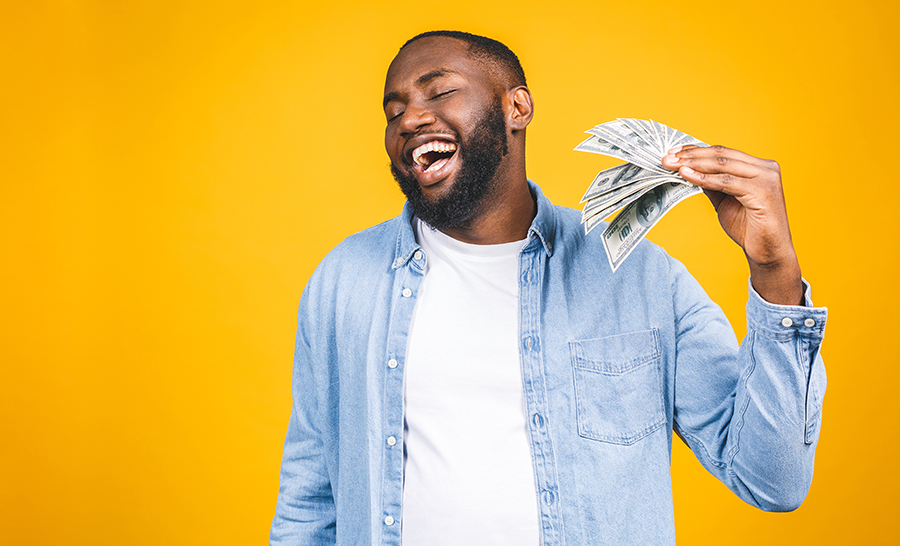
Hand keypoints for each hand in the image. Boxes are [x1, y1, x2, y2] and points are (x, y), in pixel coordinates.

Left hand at [661, 145, 802, 304]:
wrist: (767, 252)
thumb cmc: (749, 228)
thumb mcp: (724, 200)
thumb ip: (711, 184)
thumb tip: (688, 170)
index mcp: (759, 167)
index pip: (723, 152)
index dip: (697, 151)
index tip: (674, 152)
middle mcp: (766, 168)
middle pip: (721, 155)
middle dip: (691, 155)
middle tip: (667, 158)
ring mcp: (766, 178)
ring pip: (723, 165)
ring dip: (694, 164)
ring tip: (673, 165)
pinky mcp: (763, 192)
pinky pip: (726, 182)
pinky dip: (704, 178)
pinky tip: (687, 175)